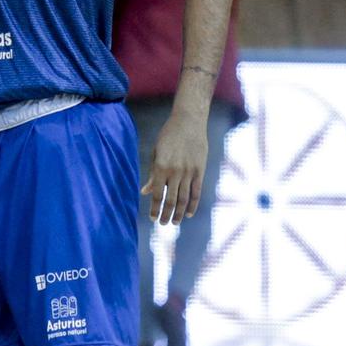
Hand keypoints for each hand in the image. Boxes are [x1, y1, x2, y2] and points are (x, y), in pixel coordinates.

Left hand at [142, 107, 208, 224]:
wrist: (189, 121)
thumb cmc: (168, 135)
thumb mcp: (156, 153)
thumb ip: (152, 174)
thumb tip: (145, 192)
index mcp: (161, 167)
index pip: (158, 194)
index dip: (155, 208)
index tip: (152, 218)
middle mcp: (176, 172)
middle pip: (171, 199)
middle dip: (166, 214)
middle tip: (163, 224)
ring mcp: (189, 171)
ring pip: (184, 198)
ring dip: (178, 212)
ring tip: (174, 222)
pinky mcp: (200, 170)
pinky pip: (196, 191)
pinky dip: (193, 204)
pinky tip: (188, 213)